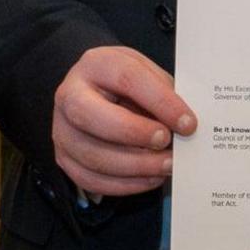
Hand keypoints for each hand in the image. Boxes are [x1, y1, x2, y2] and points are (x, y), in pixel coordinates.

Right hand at [51, 45, 194, 198]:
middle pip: (90, 115)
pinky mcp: (64, 158)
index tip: (188, 123)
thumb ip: (164, 94)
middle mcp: (70, 95)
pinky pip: (91, 179)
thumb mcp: (147, 74)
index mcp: (96, 64)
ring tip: (167, 165)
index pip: (126, 78)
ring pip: (92, 155)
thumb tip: (186, 125)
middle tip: (166, 141)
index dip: (160, 102)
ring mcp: (62, 129)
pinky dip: (125, 184)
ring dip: (135, 166)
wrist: (97, 93)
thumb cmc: (127, 84)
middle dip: (133, 133)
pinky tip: (151, 178)